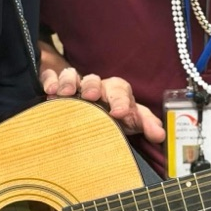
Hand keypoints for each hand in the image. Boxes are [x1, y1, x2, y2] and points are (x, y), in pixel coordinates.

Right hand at [40, 65, 165, 143]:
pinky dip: (51, 81)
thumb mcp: (131, 120)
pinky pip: (52, 77)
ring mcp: (76, 85)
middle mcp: (97, 86)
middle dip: (93, 86)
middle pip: (95, 80)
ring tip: (65, 93)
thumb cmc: (112, 114)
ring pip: (74, 76)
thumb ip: (146, 124)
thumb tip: (160, 135)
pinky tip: (49, 91)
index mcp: (117, 92)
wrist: (87, 105)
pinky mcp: (56, 84)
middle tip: (91, 96)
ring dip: (69, 82)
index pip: (121, 92)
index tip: (118, 113)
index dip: (121, 101)